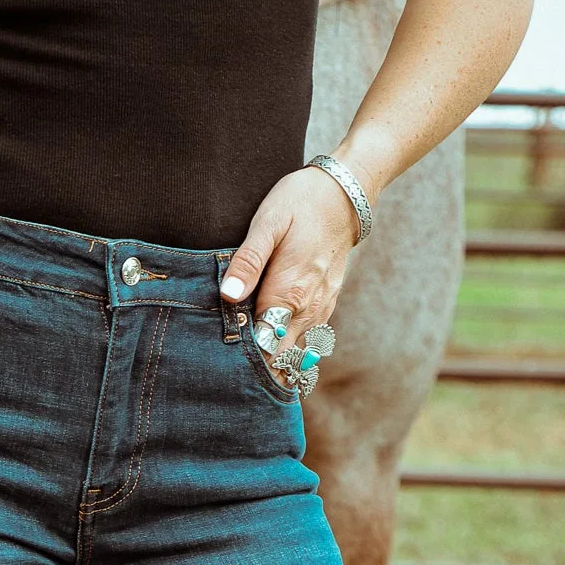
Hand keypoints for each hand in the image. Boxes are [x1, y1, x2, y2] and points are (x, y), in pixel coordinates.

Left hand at [219, 163, 361, 353]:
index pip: (261, 345)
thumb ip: (248, 261)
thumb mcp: (268, 223)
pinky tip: (268, 342)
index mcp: (288, 295)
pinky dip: (285, 346)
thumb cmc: (300, 204)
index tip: (221, 359)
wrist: (343, 195)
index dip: (240, 356)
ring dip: (270, 358)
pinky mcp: (324, 308)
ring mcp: (319, 312)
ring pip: (291, 352)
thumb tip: (229, 296)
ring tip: (244, 358)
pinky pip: (304, 340)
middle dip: (254, 365)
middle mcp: (306, 311)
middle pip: (277, 357)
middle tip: (227, 369)